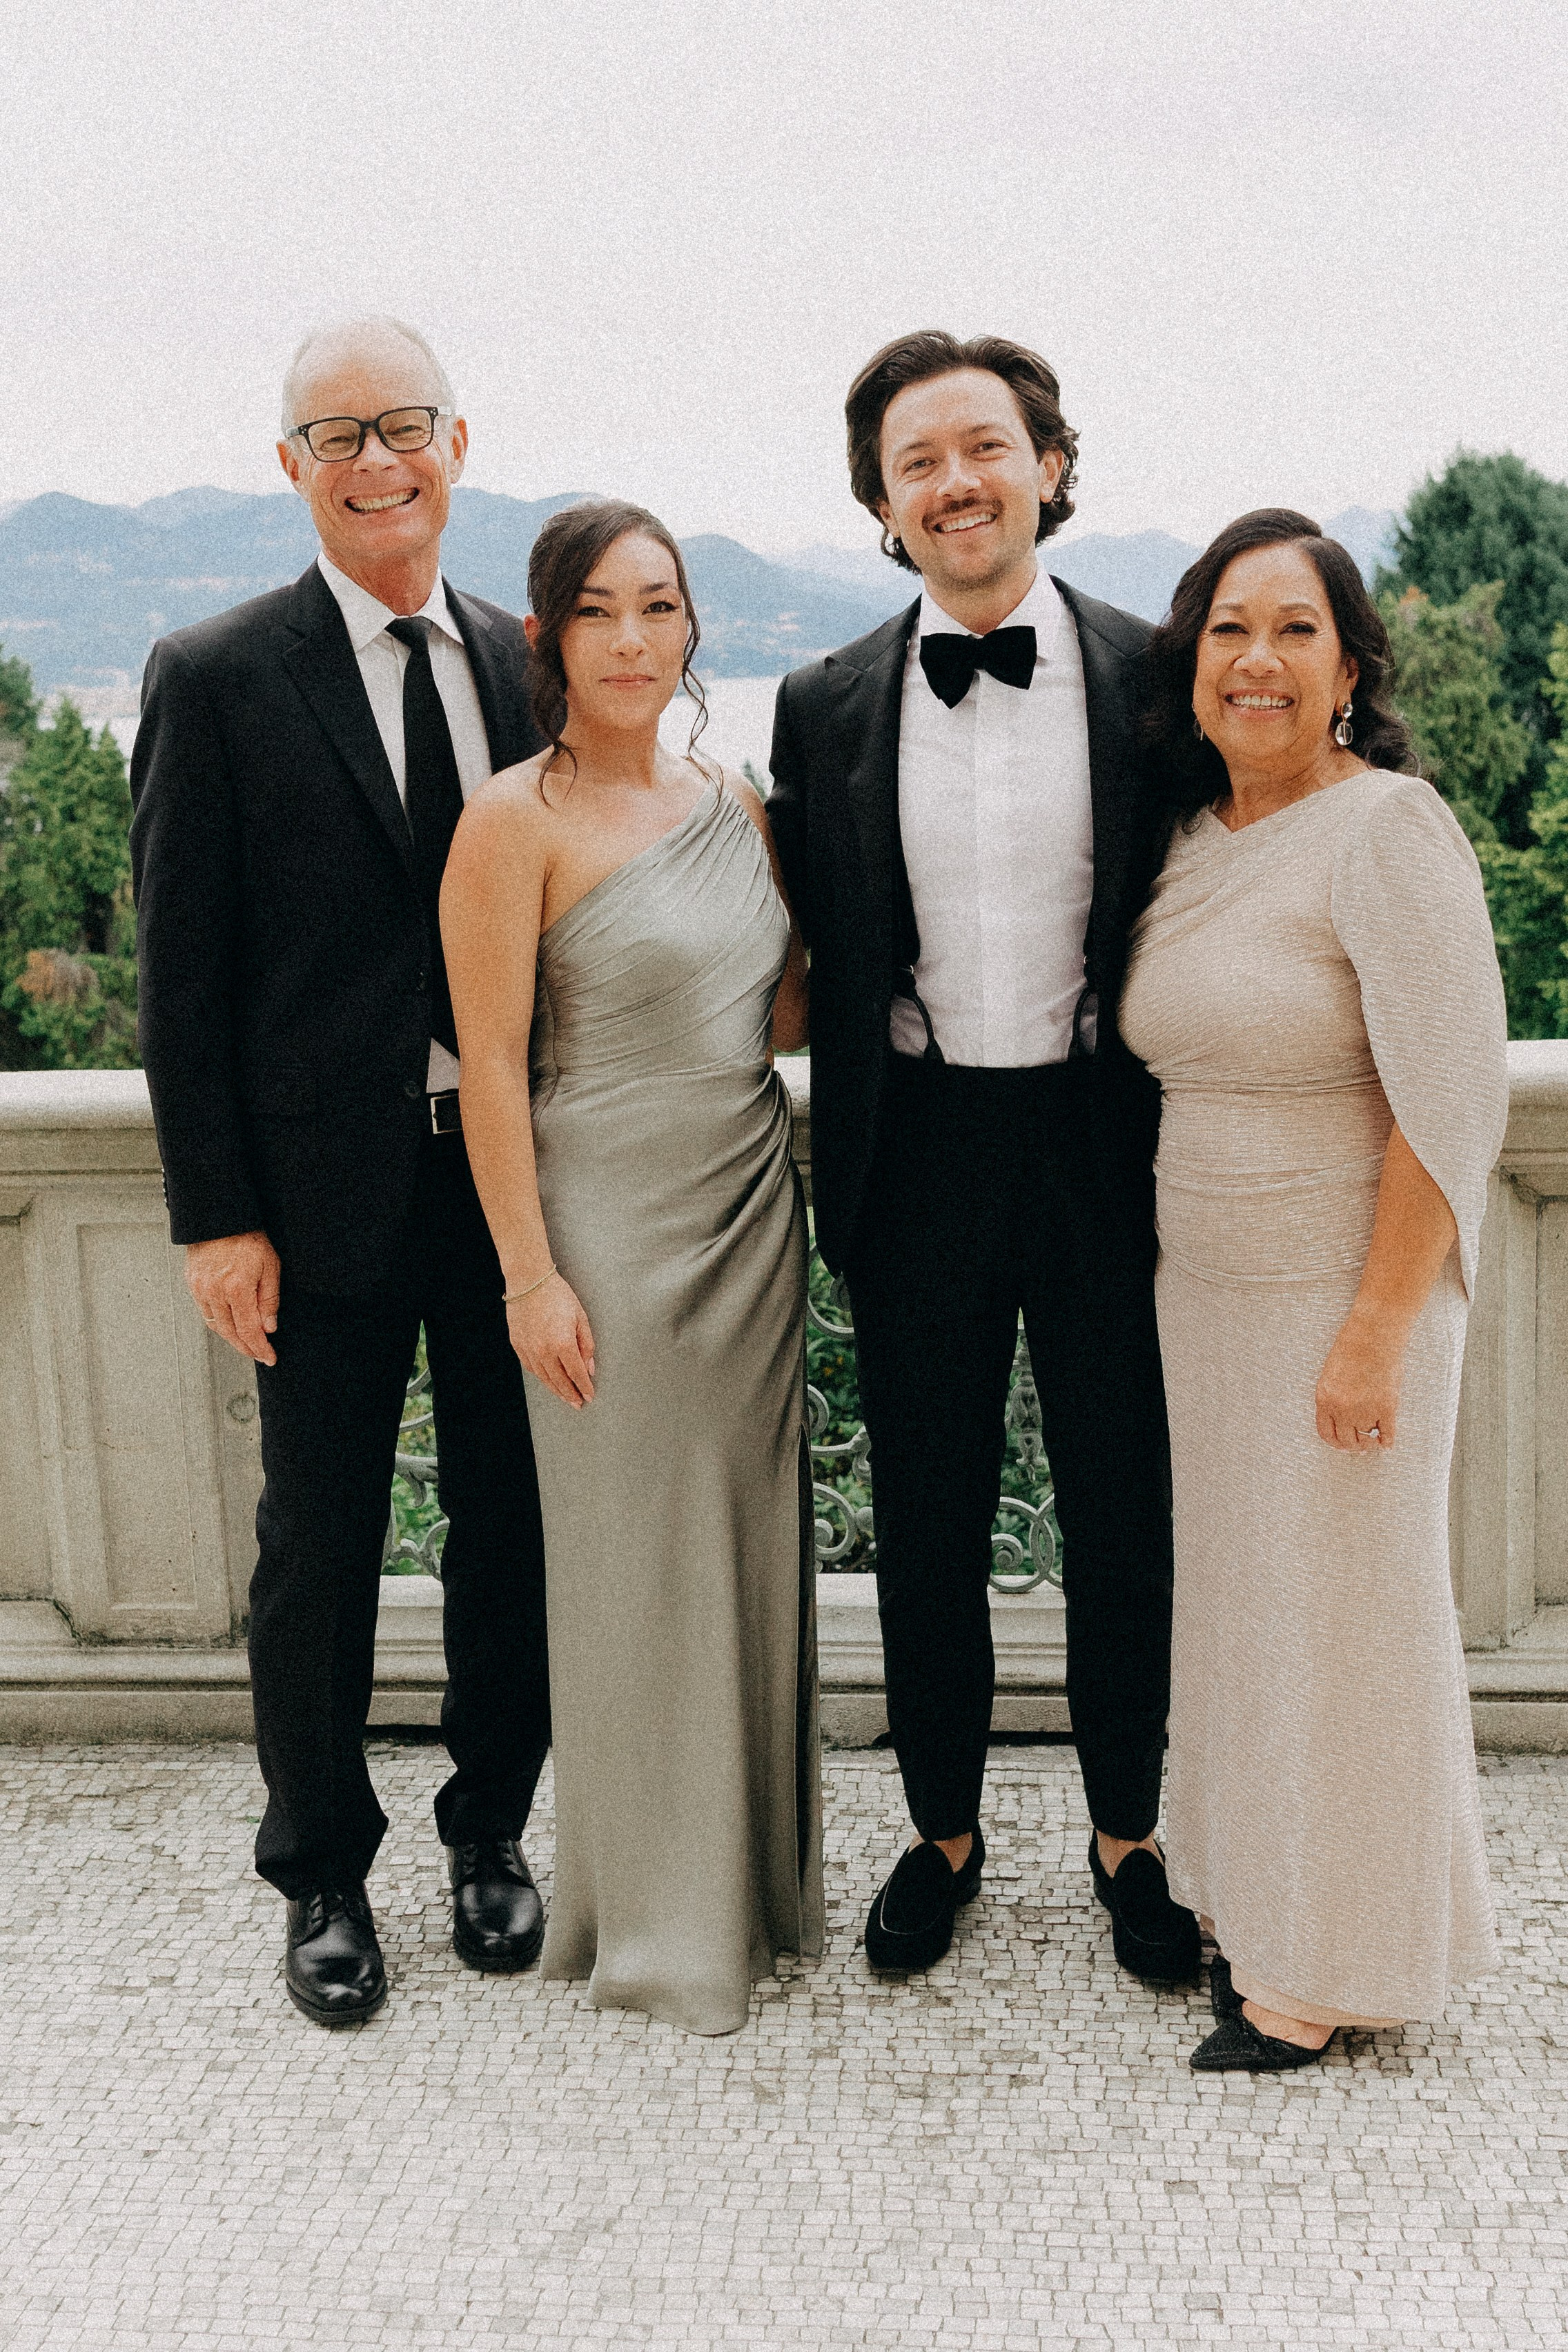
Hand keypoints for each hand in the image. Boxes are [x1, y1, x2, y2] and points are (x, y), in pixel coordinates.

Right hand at [185, 1230, 280, 1365]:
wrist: (219, 1216)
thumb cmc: (248, 1236)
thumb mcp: (270, 1266)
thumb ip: (269, 1299)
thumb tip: (269, 1327)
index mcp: (236, 1288)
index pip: (249, 1331)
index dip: (260, 1348)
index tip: (269, 1357)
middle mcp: (214, 1292)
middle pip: (230, 1333)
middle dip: (246, 1348)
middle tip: (259, 1355)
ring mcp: (200, 1289)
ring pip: (216, 1325)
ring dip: (232, 1338)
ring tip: (247, 1343)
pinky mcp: (192, 1283)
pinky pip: (206, 1312)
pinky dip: (219, 1323)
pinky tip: (230, 1324)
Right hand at [507, 1274, 595, 1407]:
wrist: (529, 1281)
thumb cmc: (557, 1295)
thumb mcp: (580, 1318)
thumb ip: (587, 1345)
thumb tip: (589, 1367)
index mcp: (563, 1344)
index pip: (577, 1374)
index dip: (584, 1387)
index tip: (589, 1395)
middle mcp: (544, 1351)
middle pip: (560, 1381)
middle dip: (571, 1395)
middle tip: (578, 1403)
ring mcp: (529, 1350)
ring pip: (544, 1378)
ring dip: (556, 1390)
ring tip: (565, 1397)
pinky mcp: (518, 1346)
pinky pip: (531, 1368)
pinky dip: (541, 1377)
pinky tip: (548, 1381)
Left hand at [1315, 1304, 1403, 1452]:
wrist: (1374, 1335)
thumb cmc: (1352, 1348)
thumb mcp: (1332, 1375)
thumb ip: (1335, 1397)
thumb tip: (1343, 1419)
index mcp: (1325, 1399)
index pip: (1326, 1433)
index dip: (1335, 1443)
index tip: (1342, 1445)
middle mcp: (1342, 1409)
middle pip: (1347, 1441)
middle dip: (1353, 1446)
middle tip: (1361, 1447)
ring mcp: (1365, 1410)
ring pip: (1366, 1440)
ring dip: (1370, 1444)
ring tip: (1374, 1442)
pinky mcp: (1387, 1408)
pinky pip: (1387, 1434)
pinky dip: (1387, 1442)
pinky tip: (1387, 1443)